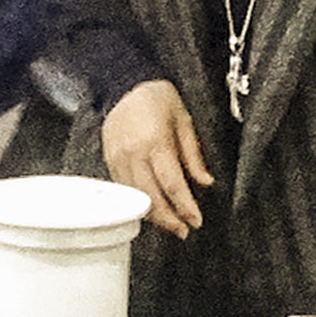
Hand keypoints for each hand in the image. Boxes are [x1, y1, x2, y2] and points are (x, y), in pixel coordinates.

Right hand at [102, 80, 210, 234]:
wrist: (124, 85)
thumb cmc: (157, 99)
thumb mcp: (184, 121)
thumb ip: (193, 155)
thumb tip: (206, 183)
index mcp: (155, 142)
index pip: (172, 183)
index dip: (185, 206)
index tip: (196, 221)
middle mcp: (133, 154)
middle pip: (150, 197)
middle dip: (169, 219)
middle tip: (184, 231)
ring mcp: (118, 160)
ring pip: (135, 198)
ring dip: (153, 216)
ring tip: (171, 225)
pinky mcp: (109, 162)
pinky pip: (124, 190)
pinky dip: (138, 203)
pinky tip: (151, 209)